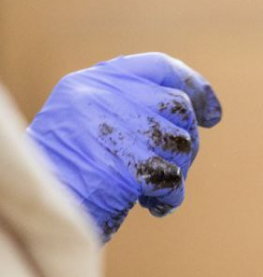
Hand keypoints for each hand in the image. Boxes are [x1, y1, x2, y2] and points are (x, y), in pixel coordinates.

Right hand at [27, 53, 221, 240]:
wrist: (35, 208)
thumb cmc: (61, 174)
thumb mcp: (86, 127)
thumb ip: (130, 109)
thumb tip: (194, 108)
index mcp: (89, 84)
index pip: (158, 67)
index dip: (194, 87)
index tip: (213, 114)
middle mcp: (101, 99)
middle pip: (178, 108)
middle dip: (187, 141)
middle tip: (175, 167)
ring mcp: (113, 131)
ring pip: (181, 142)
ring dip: (178, 171)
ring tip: (155, 188)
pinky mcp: (125, 167)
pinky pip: (172, 177)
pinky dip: (171, 196)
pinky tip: (155, 205)